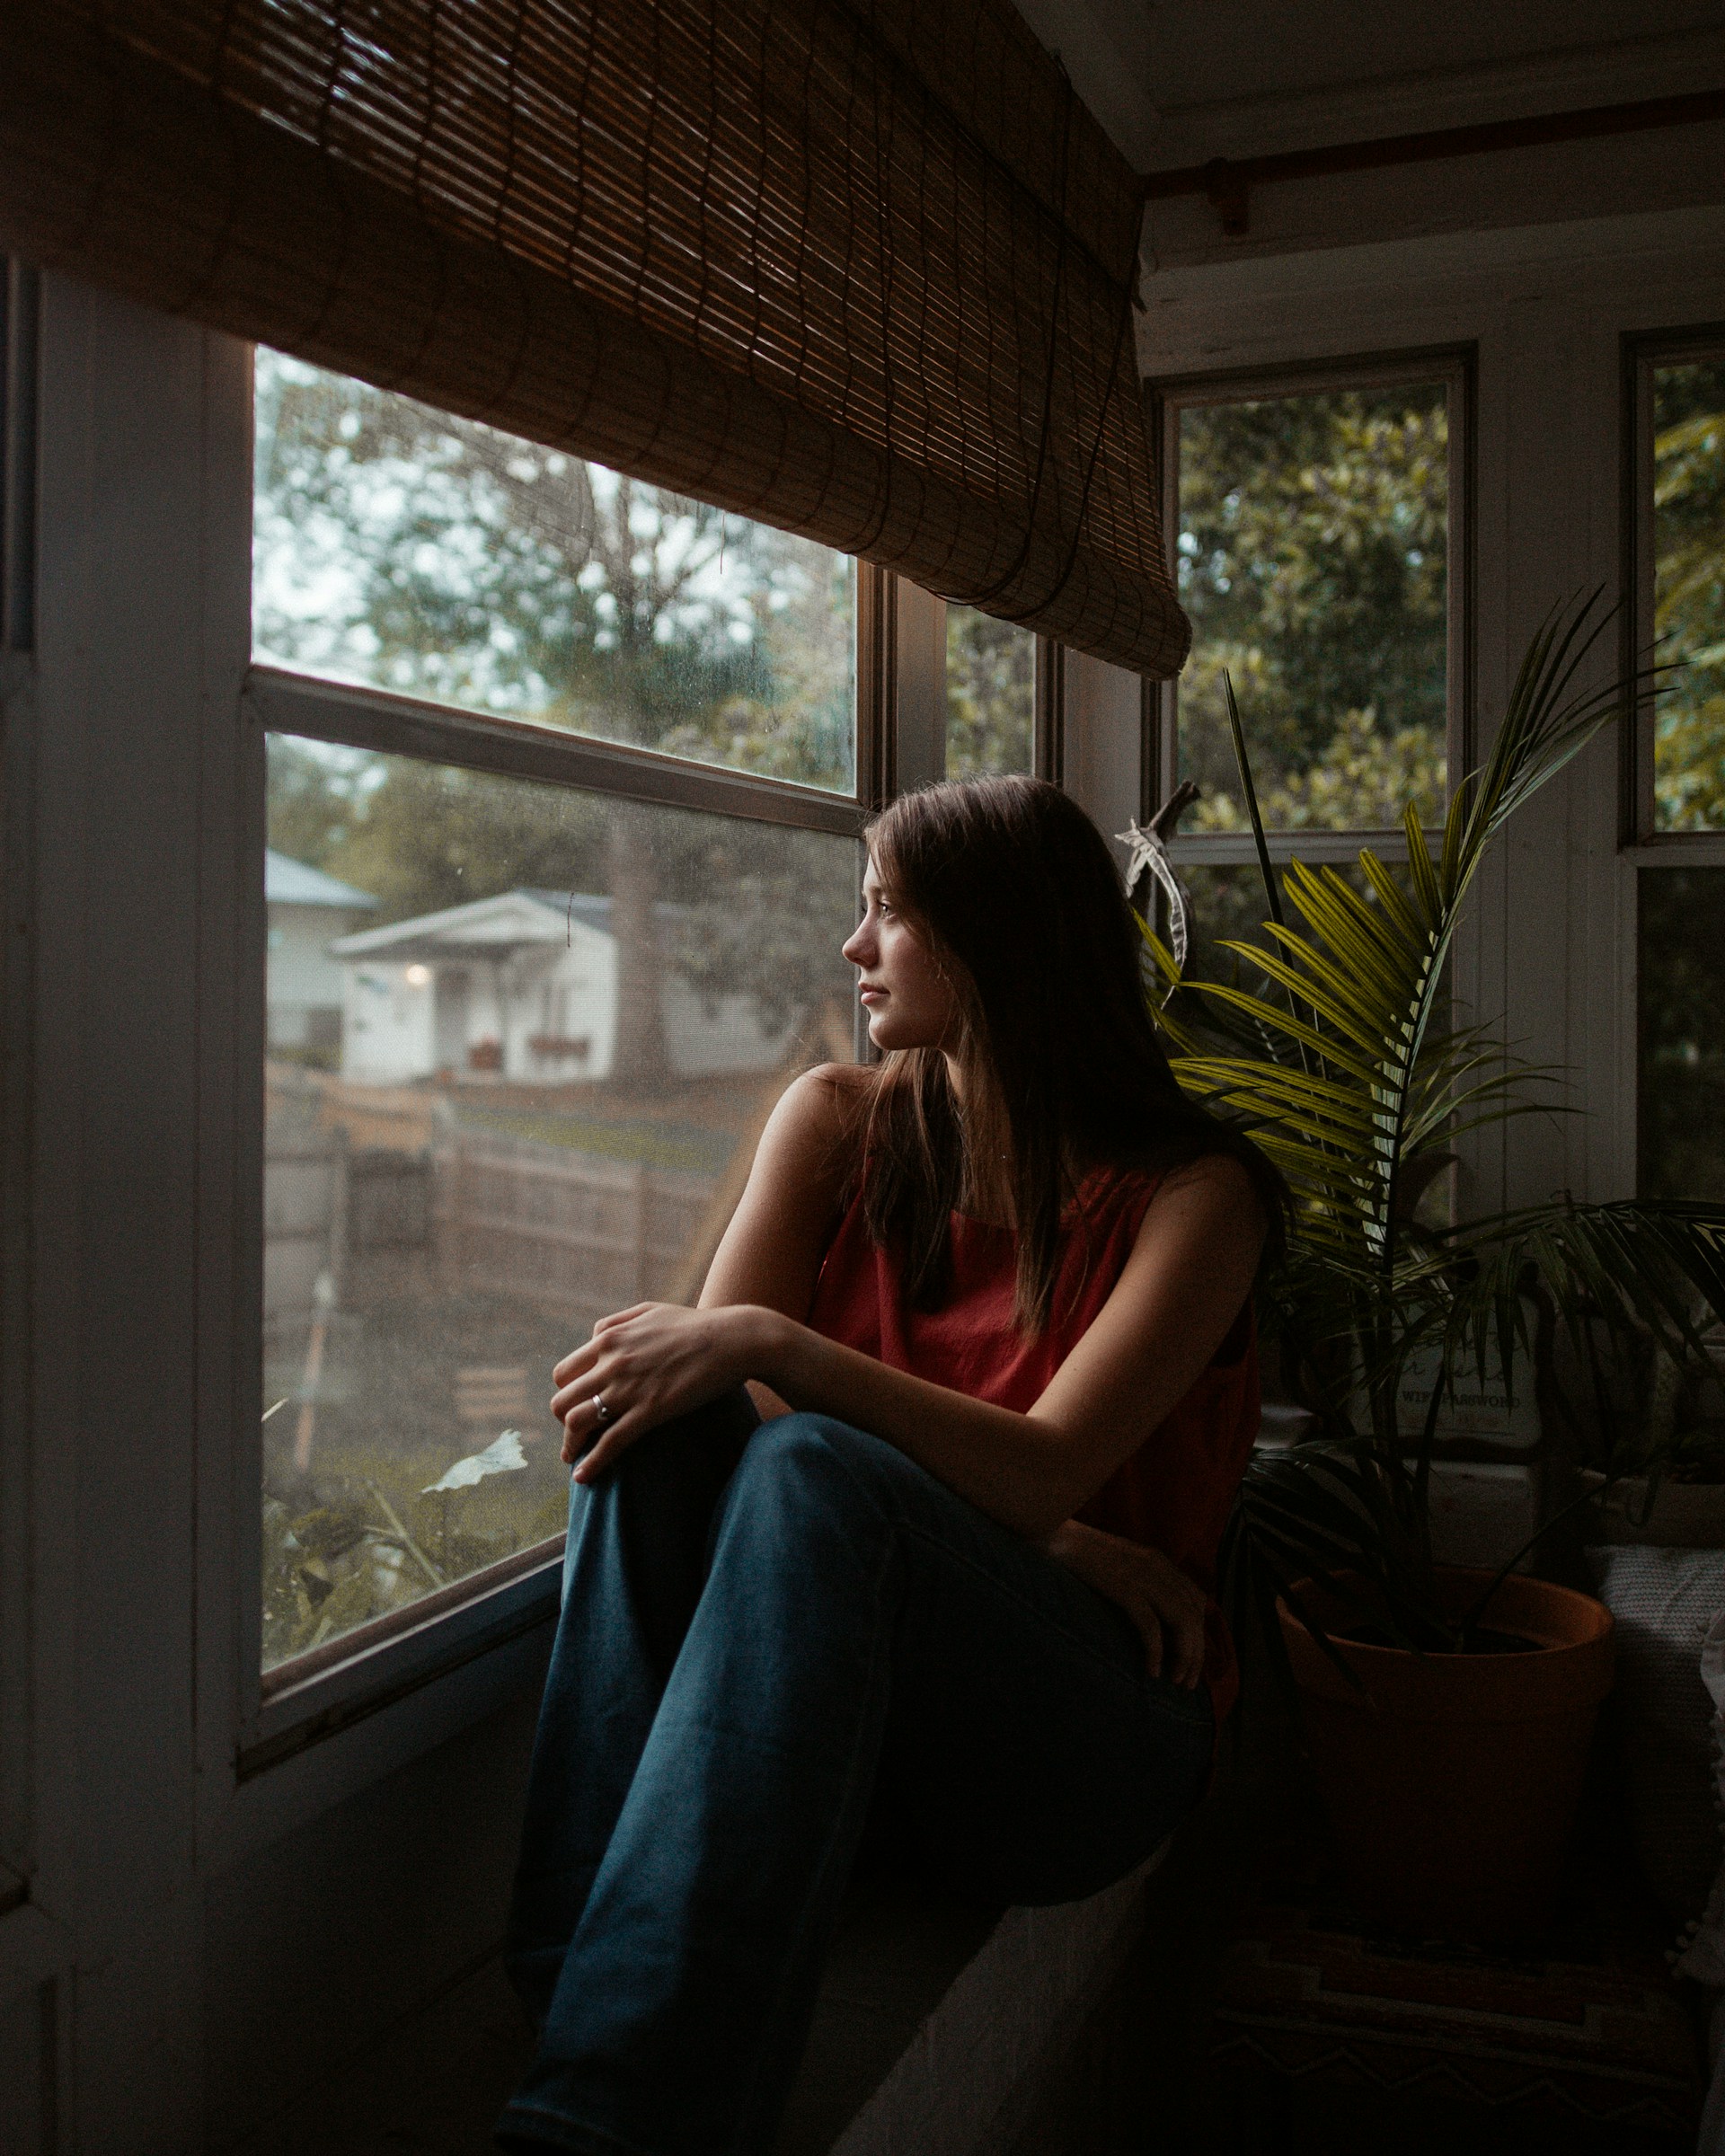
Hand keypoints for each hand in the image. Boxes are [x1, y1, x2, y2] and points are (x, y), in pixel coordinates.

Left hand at [550, 1303, 771, 1478]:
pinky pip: (610, 1443)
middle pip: (563, 1401)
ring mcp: (629, 1389)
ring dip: (570, 1445)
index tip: (574, 1406)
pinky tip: (583, 1477)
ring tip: (572, 1458)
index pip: (564, 1373)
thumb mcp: (649, 1311)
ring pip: (577, 1423)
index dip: (565, 1393)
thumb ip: (616, 1321)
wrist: (733, 1339)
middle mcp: (611, 1363)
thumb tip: (595, 1337)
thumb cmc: (696, 1324)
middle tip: (574, 1434)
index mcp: (608, 1338)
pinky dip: (591, 1463)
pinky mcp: (650, 1411)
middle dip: (562, 1422)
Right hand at [1046, 1521, 1208, 1689]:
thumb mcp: (1120, 1564)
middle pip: (1194, 1616)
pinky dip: (1156, 1651)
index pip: (1197, 1601)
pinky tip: (1152, 1670)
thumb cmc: (1080, 1556)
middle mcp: (1158, 1568)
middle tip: (1186, 1683)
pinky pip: (1150, 1624)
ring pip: (1181, 1622)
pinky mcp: (1124, 1586)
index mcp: (1159, 1562)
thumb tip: (1150, 1617)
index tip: (1189, 1658)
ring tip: (1175, 1681)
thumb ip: (1139, 1581)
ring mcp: (1143, 1576)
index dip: (1199, 1632)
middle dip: (1196, 1653)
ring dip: (1184, 1656)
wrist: (1054, 1535)